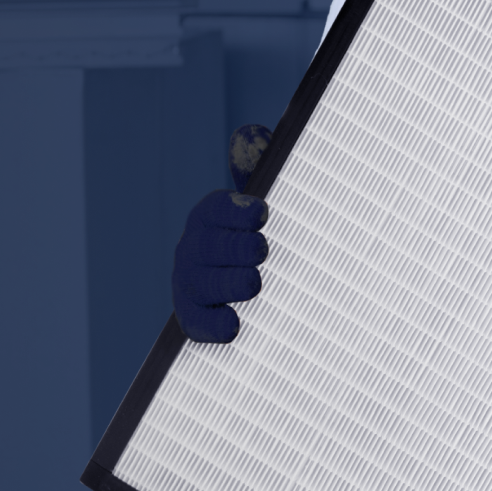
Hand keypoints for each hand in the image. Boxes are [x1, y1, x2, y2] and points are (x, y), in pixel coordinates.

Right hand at [171, 188, 268, 341]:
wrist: (227, 273)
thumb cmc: (254, 241)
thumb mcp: (263, 217)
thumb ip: (279, 201)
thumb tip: (301, 165)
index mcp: (208, 217)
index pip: (218, 209)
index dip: (236, 211)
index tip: (261, 214)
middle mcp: (194, 248)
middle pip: (208, 246)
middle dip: (235, 248)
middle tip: (261, 250)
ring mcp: (190, 281)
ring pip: (201, 283)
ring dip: (228, 282)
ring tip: (253, 283)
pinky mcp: (192, 313)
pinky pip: (197, 321)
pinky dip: (213, 325)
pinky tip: (233, 326)